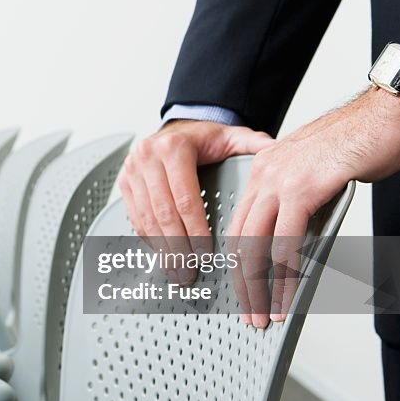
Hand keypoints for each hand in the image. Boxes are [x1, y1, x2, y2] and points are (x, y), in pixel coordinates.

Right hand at [120, 120, 274, 281]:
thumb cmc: (203, 138)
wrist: (177, 129)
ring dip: (161, 249)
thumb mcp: (231, 136)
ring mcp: (132, 170)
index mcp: (173, 147)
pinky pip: (135, 217)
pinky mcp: (125, 182)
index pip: (185, 198)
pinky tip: (161, 253)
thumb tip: (274, 151)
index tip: (205, 253)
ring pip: (146, 218)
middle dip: (177, 248)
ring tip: (175, 269)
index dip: (195, 230)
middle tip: (188, 271)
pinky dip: (149, 239)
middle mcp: (147, 157)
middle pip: (163, 213)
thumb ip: (253, 144)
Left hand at [227, 87, 399, 327]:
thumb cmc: (362, 142)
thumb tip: (296, 235)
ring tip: (267, 313)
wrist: (389, 113)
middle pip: (240, 239)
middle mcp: (263, 174)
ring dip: (261, 286)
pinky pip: (286, 240)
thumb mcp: (317, 173)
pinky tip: (289, 293)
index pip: (239, 225)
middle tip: (251, 314)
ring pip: (257, 245)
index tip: (242, 292)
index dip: (238, 263)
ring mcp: (279, 180)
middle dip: (244, 284)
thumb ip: (299, 199)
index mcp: (262, 170)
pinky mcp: (302, 188)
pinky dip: (286, 273)